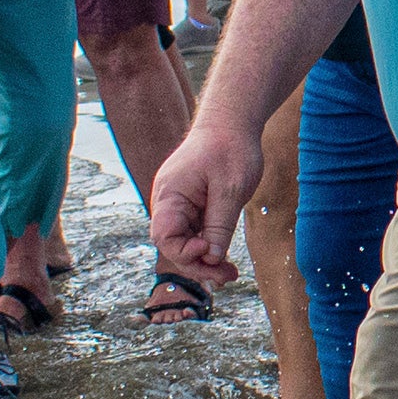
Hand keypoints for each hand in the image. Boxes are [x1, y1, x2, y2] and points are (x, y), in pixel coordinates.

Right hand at [148, 112, 266, 288]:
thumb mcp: (230, 190)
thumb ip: (219, 225)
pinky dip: (209, 247)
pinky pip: (194, 232)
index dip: (184, 253)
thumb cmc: (231, 148)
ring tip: (230, 274)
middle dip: (197, 264)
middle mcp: (169, 201)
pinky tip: (224, 260)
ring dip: (205, 260)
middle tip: (227, 277)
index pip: (164, 236)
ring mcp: (179, 203)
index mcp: (170, 194)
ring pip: (185, 241)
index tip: (210, 252)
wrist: (232, 121)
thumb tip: (212, 258)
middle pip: (173, 244)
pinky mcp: (192, 204)